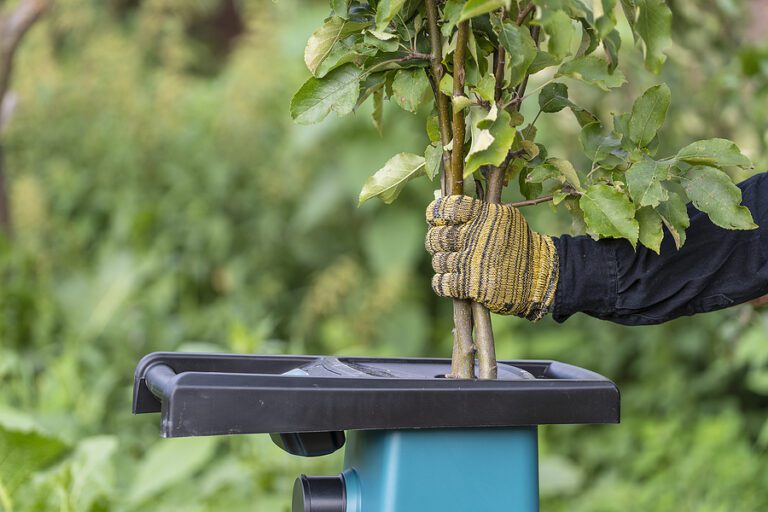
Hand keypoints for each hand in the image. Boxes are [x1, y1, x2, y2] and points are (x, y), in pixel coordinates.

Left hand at [425, 195, 558, 319]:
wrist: (538, 274)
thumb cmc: (517, 244)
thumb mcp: (503, 217)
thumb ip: (477, 211)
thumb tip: (442, 212)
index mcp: (482, 215)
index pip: (446, 209)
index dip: (436, 214)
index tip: (437, 220)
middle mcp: (474, 237)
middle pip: (436, 237)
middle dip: (436, 242)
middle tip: (445, 246)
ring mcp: (471, 262)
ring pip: (438, 261)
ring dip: (443, 264)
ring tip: (455, 264)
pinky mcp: (470, 285)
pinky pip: (441, 283)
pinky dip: (442, 283)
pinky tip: (451, 281)